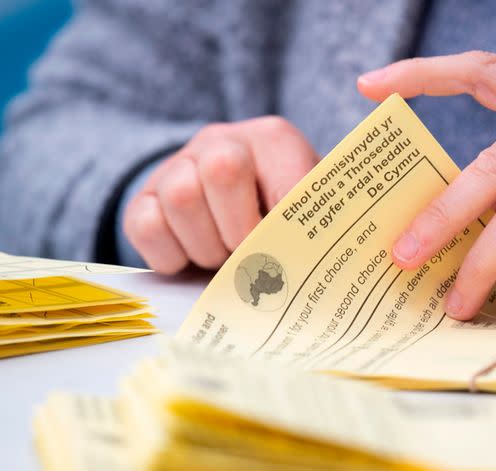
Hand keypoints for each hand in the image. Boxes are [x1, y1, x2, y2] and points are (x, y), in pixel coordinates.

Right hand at [124, 117, 317, 273]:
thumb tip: (304, 265)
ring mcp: (177, 165)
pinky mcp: (143, 198)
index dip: (286, 227)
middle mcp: (222, 141)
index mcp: (274, 139)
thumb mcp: (308, 217)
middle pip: (223, 169)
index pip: (284, 178)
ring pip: (181, 197)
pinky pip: (146, 225)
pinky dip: (171, 256)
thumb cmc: (282, 220)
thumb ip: (312, 232)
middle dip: (240, 230)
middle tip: (249, 255)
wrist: (238, 220)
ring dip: (207, 247)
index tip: (287, 253)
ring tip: (223, 259)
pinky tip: (192, 260)